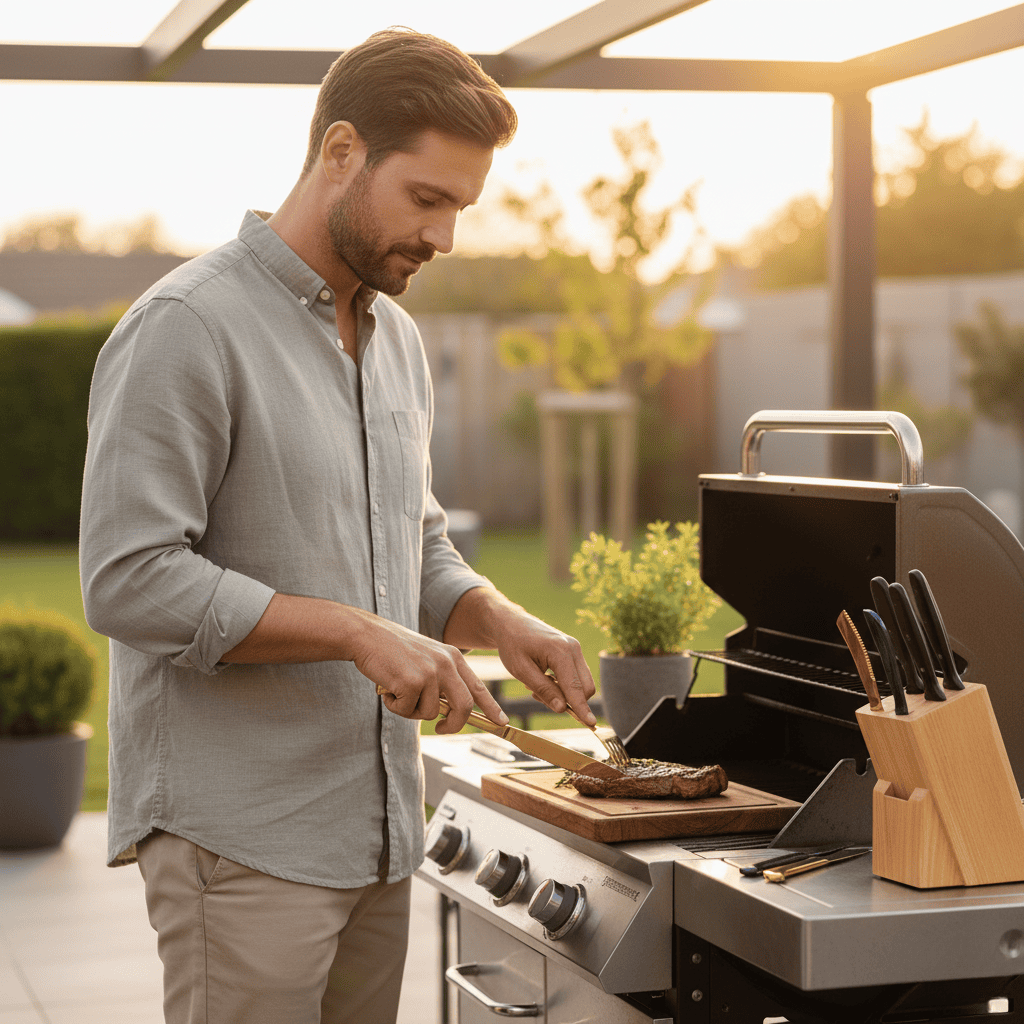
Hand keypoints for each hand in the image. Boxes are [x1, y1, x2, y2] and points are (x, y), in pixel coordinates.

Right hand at [354, 617, 507, 733]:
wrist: (366, 635)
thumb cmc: (393, 650)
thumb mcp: (427, 658)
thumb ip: (441, 680)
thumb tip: (449, 712)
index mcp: (453, 657)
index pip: (478, 687)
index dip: (491, 707)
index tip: (501, 721)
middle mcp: (446, 664)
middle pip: (463, 707)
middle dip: (453, 725)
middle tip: (440, 728)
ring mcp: (430, 672)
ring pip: (429, 713)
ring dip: (411, 710)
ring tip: (398, 690)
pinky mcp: (412, 682)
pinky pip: (406, 711)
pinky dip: (395, 706)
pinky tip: (387, 688)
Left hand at [494, 616, 597, 725]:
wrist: (510, 622)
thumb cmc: (512, 644)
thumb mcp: (521, 670)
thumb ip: (543, 689)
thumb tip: (561, 708)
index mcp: (560, 651)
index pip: (575, 687)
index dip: (582, 708)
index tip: (591, 724)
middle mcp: (573, 648)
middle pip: (585, 687)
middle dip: (568, 701)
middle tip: (537, 696)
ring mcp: (575, 648)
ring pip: (582, 683)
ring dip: (564, 693)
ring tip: (536, 686)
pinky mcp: (573, 651)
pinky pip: (576, 676)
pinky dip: (564, 685)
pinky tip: (543, 679)